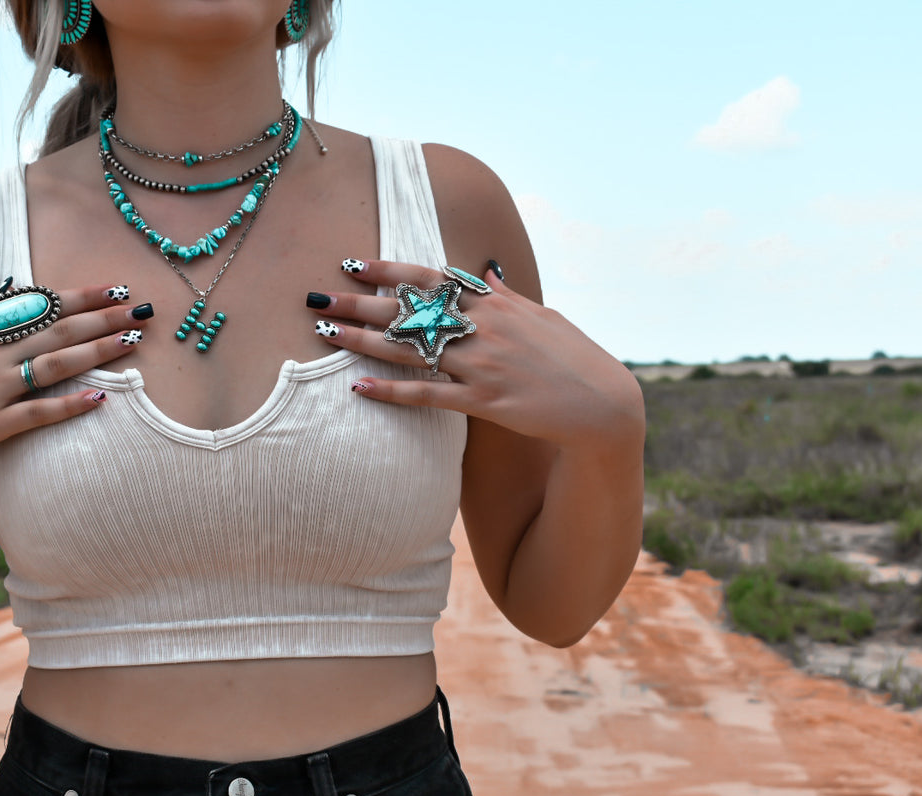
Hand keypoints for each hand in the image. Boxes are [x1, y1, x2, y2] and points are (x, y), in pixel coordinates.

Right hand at [0, 285, 148, 480]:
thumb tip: (16, 299)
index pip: (36, 306)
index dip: (78, 296)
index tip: (112, 289)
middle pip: (55, 330)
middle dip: (101, 318)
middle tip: (139, 310)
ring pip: (53, 366)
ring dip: (96, 352)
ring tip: (131, 342)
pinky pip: (36, 414)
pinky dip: (68, 406)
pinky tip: (99, 399)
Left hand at [308, 259, 643, 453]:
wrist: (604, 405)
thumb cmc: (572, 358)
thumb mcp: (542, 316)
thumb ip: (508, 295)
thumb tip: (487, 271)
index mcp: (495, 305)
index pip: (433, 279)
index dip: (391, 270)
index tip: (354, 264)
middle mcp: (484, 330)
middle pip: (410, 312)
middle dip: (359, 304)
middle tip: (317, 298)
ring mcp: (483, 366)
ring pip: (411, 351)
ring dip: (363, 343)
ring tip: (324, 335)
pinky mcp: (484, 403)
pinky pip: (428, 396)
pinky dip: (392, 392)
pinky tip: (359, 388)